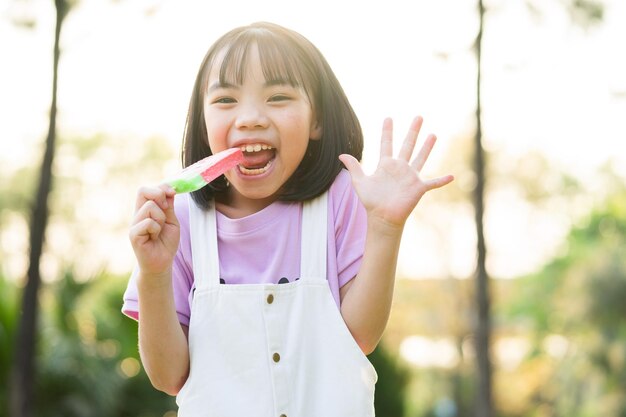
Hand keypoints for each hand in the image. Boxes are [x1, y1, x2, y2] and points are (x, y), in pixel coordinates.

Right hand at [128, 184, 179, 277]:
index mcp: (146, 209)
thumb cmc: (166, 242)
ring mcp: (134, 224)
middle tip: (166, 209)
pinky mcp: (133, 235)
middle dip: (159, 194)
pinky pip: (148, 223)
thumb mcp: (172, 220)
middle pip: (142, 191)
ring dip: (161, 218)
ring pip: (150, 207)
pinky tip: (154, 238)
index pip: (148, 189)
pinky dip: (157, 229)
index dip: (162, 187)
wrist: (162, 262)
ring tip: (159, 231)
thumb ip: (169, 206)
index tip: (174, 193)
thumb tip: (170, 189)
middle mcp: (138, 214)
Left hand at [339, 116, 453, 230]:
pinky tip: (452, 176)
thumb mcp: (360, 182)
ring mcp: (410, 177)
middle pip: (408, 145)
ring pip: (421, 158)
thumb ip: (353, 167)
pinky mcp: (418, 188)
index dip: (387, 131)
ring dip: (427, 147)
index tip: (388, 118)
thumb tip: (341, 154)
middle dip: (413, 131)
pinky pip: (433, 183)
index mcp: (386, 165)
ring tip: (433, 135)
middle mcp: (400, 168)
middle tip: (419, 116)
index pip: (386, 144)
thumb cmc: (371, 201)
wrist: (382, 217)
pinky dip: (442, 181)